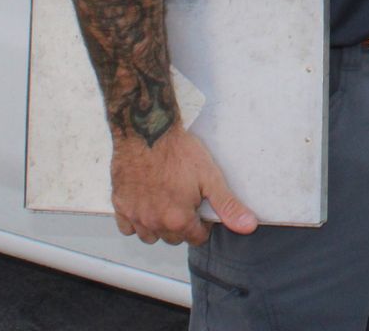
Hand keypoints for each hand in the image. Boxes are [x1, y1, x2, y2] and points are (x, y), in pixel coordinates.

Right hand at [109, 124, 258, 244]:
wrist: (148, 130)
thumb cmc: (178, 151)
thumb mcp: (210, 177)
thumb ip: (228, 206)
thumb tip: (248, 226)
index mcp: (178, 220)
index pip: (196, 239)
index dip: (203, 226)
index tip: (201, 210)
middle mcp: (154, 223)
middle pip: (173, 239)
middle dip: (182, 226)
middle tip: (186, 203)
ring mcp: (135, 215)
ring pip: (150, 236)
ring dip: (159, 227)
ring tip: (166, 205)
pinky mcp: (119, 204)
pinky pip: (127, 227)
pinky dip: (135, 222)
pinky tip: (145, 205)